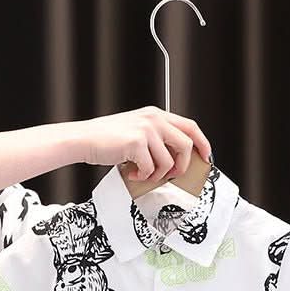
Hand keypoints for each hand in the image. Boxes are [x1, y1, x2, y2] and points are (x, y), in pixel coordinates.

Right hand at [69, 107, 211, 183]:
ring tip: (144, 173)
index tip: (206, 157)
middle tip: (173, 175)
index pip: (190, 126)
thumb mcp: (138, 130)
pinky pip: (151, 168)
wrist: (84, 139)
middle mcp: (153, 119)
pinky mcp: (136, 142)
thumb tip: (178, 160)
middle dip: (183, 165)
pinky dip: (143, 175)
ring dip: (158, 174)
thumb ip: (158, 138)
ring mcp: (146, 130)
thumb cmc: (108, 139)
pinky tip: (133, 171)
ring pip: (169, 161)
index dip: (202, 143)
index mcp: (156, 114)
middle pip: (186, 144)